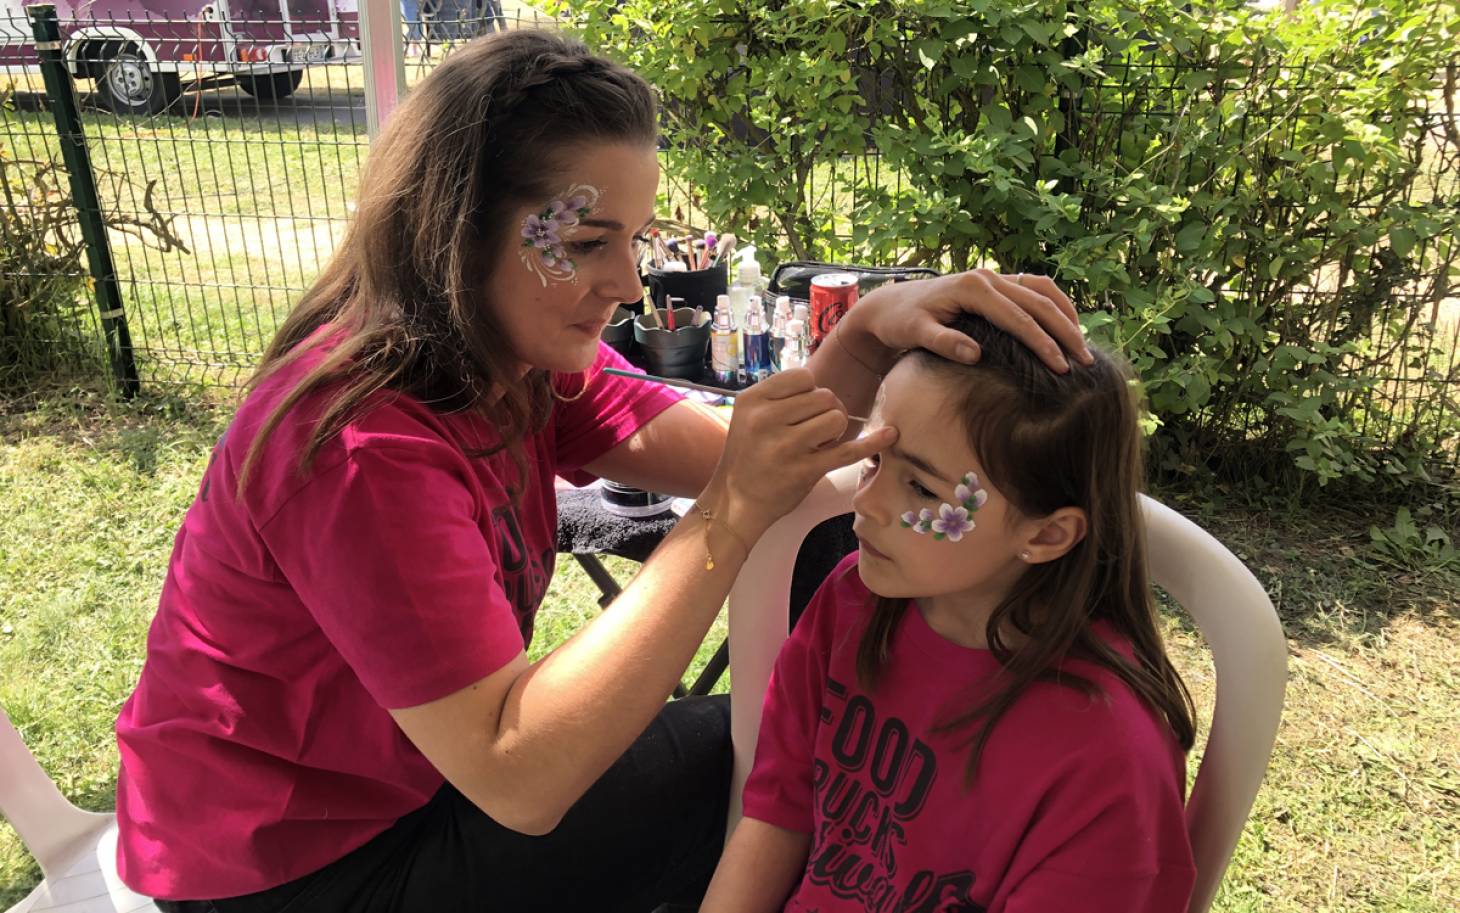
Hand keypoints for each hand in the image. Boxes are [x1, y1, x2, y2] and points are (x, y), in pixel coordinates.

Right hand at [704, 369, 896, 534]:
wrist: (735, 502)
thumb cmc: (748, 457)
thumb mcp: (749, 416)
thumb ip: (780, 397)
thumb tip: (823, 387)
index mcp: (752, 400)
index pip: (803, 377)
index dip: (811, 392)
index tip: (804, 410)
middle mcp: (766, 419)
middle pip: (824, 396)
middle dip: (828, 410)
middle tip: (817, 431)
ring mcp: (785, 446)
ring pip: (837, 418)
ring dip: (836, 430)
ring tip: (820, 444)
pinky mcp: (805, 471)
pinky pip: (847, 450)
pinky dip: (872, 442)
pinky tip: (890, 435)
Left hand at [846, 268, 1091, 372]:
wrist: (889, 304)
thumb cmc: (901, 321)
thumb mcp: (915, 333)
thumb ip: (943, 342)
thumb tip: (974, 355)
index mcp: (973, 288)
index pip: (1018, 318)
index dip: (1043, 343)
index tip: (1063, 367)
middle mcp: (988, 277)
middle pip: (1039, 302)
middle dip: (1066, 331)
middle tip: (1086, 362)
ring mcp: (994, 277)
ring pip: (1042, 290)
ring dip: (1066, 315)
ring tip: (1083, 345)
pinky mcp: (995, 283)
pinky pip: (1034, 289)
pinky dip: (1054, 305)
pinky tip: (1066, 327)